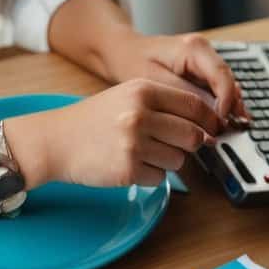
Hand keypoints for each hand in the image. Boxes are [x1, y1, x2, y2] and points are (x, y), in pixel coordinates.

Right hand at [7, 78, 225, 188]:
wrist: (56, 140)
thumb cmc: (95, 120)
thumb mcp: (127, 97)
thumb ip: (166, 107)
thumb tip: (207, 131)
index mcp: (142, 90)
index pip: (194, 105)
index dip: (209, 121)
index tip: (212, 130)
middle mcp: (139, 114)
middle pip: (193, 136)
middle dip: (188, 145)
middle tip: (170, 145)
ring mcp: (133, 143)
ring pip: (179, 160)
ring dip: (167, 161)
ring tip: (142, 153)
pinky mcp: (128, 169)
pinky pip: (160, 178)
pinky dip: (150, 176)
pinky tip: (131, 165)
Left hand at [103, 30, 248, 122]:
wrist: (124, 52)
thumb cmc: (134, 62)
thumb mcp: (156, 81)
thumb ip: (184, 97)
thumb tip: (210, 114)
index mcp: (194, 48)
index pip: (221, 74)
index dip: (227, 100)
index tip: (222, 121)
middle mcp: (204, 52)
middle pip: (228, 82)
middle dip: (232, 107)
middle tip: (232, 130)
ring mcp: (205, 62)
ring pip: (226, 87)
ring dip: (228, 109)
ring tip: (231, 130)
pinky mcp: (202, 73)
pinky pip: (217, 91)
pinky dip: (219, 107)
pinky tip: (221, 123)